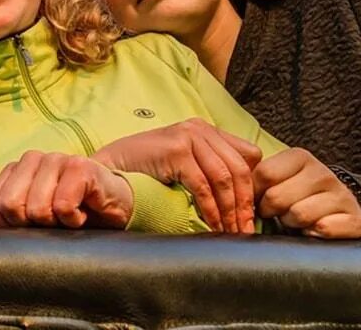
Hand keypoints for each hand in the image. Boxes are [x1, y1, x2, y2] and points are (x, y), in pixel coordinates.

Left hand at [0, 150, 133, 228]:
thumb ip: (6, 222)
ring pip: (37, 208)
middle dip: (30, 225)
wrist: (115, 203)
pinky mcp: (80, 166)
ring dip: (55, 224)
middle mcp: (31, 159)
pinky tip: (82, 214)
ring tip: (68, 216)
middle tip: (51, 222)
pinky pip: (62, 206)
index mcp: (15, 170)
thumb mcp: (33, 220)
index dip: (7, 223)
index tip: (30, 225)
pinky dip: (73, 221)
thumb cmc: (72, 213)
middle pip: (10, 205)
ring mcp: (56, 159)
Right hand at [91, 118, 263, 233]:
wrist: (108, 168)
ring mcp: (187, 136)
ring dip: (230, 210)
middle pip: (240, 169)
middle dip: (245, 204)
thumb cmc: (144, 170)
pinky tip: (212, 225)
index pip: (248, 156)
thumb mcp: (183, 164)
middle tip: (245, 230)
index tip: (250, 214)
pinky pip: (203, 185)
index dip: (252, 187)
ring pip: (225, 178)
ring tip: (231, 232)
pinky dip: (211, 209)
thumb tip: (241, 199)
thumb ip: (208, 168)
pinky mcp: (176, 150)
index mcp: (205, 129)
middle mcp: (199, 128)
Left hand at [254, 148, 360, 239]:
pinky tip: (313, 231)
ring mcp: (341, 195)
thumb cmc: (300, 196)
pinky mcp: (354, 220)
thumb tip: (231, 185)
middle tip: (278, 214)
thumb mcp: (281, 179)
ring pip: (298, 214)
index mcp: (300, 158)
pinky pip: (322, 230)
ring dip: (291, 224)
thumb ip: (257, 177)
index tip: (259, 200)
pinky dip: (312, 235)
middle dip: (272, 212)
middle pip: (276, 197)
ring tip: (296, 221)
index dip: (255, 194)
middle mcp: (322, 173)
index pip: (263, 174)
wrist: (343, 213)